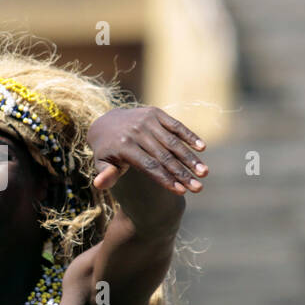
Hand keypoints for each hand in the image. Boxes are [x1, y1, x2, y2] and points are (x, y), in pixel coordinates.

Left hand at [88, 107, 206, 194]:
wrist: (106, 122)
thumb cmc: (106, 151)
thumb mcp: (100, 163)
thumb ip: (104, 174)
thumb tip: (99, 184)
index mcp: (123, 146)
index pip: (149, 166)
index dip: (166, 179)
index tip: (181, 191)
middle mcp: (136, 131)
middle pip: (164, 156)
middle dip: (182, 173)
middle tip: (199, 188)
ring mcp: (147, 120)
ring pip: (172, 142)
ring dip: (190, 158)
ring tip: (204, 173)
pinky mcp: (155, 113)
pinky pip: (175, 125)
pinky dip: (189, 136)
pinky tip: (202, 148)